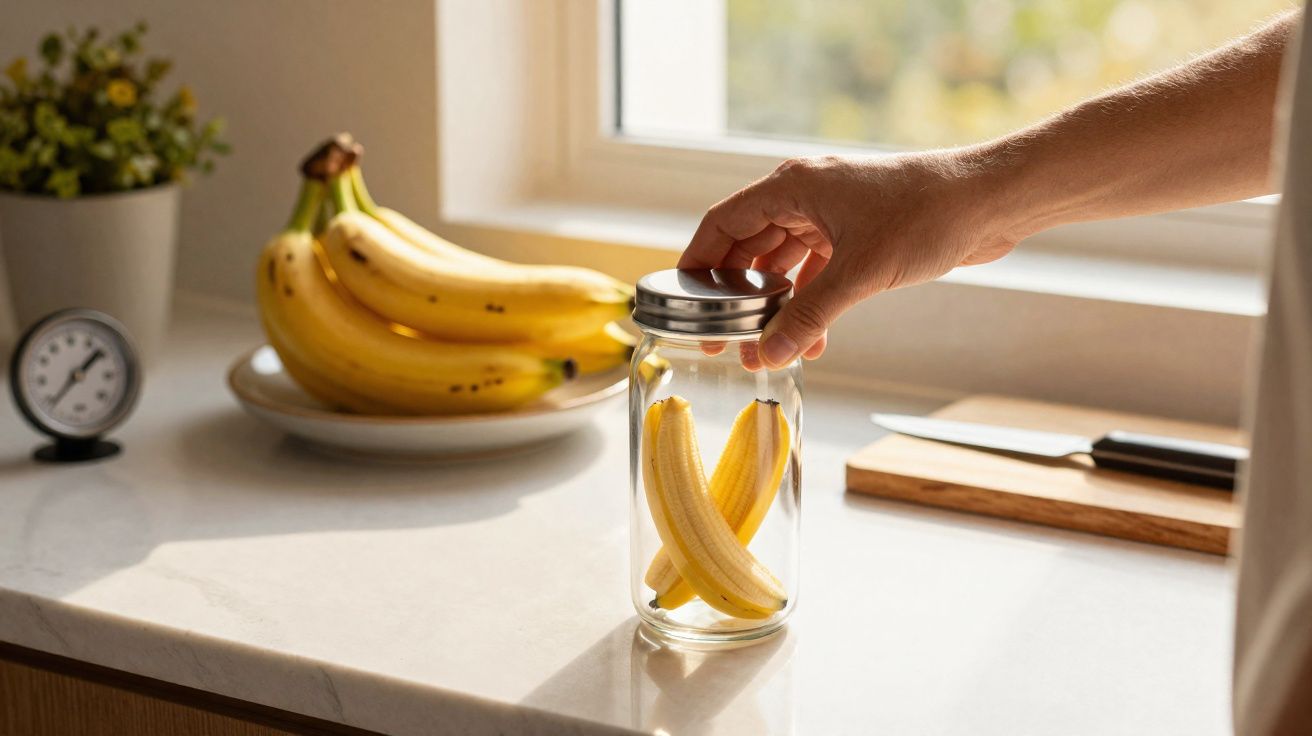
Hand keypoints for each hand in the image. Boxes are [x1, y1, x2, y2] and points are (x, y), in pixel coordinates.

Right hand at [678, 152, 1022, 368]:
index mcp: (793, 186)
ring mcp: (832, 216)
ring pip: (784, 265)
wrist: (988, 202)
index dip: (698, 262)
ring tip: (770, 349)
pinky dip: (810, 304)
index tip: (682, 300)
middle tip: (726, 338)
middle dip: (737, 296)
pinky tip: (813, 339)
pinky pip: (817, 273)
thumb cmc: (926, 213)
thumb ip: (809, 315)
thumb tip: (771, 354)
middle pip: (749, 248)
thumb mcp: (859, 272)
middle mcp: (806, 196)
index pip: (723, 223)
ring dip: (777, 307)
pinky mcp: (858, 236)